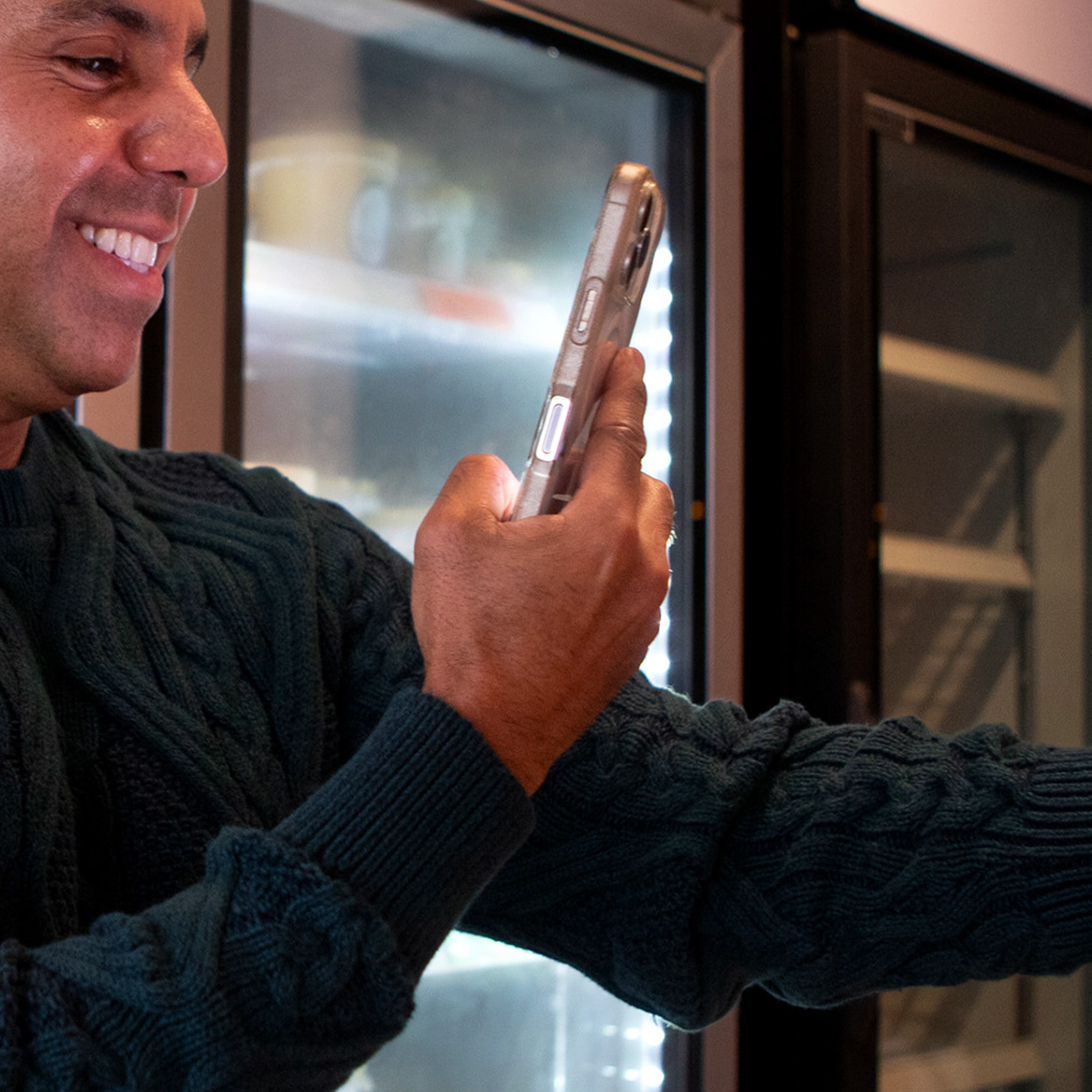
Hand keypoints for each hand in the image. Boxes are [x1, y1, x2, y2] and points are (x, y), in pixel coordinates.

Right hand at [413, 350, 674, 792]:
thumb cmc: (473, 642)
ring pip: (642, 536)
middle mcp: (638, 563)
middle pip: (643, 485)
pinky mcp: (634, 642)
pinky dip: (605, 565)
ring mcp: (643, 607)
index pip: (623, 434)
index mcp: (601, 527)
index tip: (627, 359)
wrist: (490, 732)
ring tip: (547, 535)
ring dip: (606, 520)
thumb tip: (496, 473)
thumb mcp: (448, 537)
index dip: (622, 388)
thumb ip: (476, 479)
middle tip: (557, 470)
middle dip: (609, 467)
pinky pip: (633, 581)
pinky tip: (554, 582)